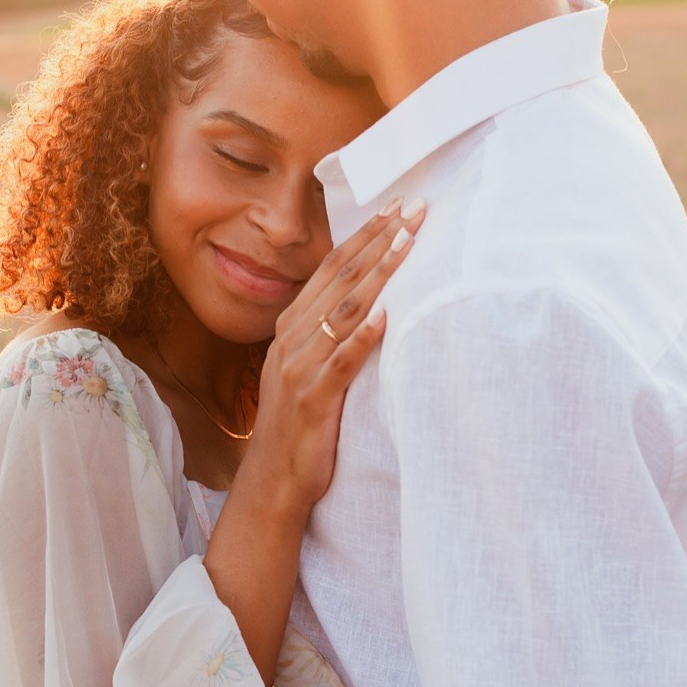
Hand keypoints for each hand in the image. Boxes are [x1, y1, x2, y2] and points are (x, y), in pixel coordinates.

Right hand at [249, 197, 424, 510]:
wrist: (272, 478)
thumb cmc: (299, 422)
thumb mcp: (307, 366)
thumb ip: (329, 330)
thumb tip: (369, 295)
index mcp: (292, 325)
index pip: (332, 268)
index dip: (365, 235)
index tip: (397, 208)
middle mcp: (292, 338)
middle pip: (341, 278)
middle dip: (379, 240)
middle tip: (414, 209)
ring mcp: (300, 367)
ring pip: (344, 310)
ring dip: (378, 274)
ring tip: (408, 244)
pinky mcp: (313, 399)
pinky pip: (341, 362)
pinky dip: (363, 337)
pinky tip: (385, 316)